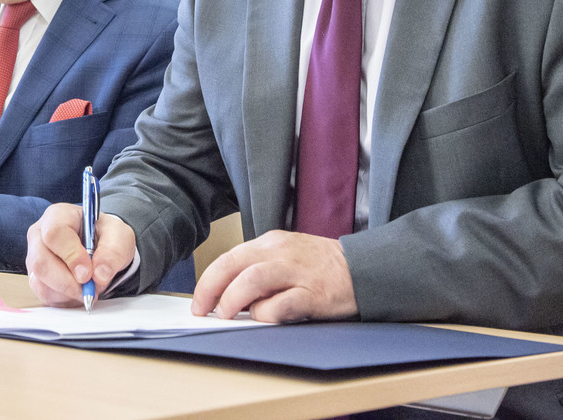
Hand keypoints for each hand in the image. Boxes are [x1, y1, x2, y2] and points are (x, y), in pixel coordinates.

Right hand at [26, 203, 134, 306]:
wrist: (101, 248)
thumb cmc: (105, 236)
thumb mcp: (119, 236)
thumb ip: (113, 252)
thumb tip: (99, 275)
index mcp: (58, 215)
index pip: (54, 233)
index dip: (71, 256)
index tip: (88, 273)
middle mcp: (40, 235)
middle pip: (41, 261)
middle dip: (67, 281)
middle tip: (89, 288)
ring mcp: (34, 257)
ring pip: (40, 281)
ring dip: (68, 292)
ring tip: (88, 288)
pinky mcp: (36, 278)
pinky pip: (44, 294)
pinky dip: (64, 298)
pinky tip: (78, 291)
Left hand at [191, 230, 356, 321]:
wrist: (364, 269)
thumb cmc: (321, 267)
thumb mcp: (286, 257)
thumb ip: (259, 271)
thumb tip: (228, 297)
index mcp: (271, 243)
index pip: (228, 258)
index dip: (207, 281)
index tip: (199, 302)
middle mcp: (280, 253)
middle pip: (233, 265)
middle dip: (211, 290)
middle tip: (203, 311)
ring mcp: (297, 272)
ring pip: (252, 280)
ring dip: (233, 300)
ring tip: (227, 316)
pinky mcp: (313, 294)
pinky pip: (282, 305)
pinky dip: (267, 314)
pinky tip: (265, 319)